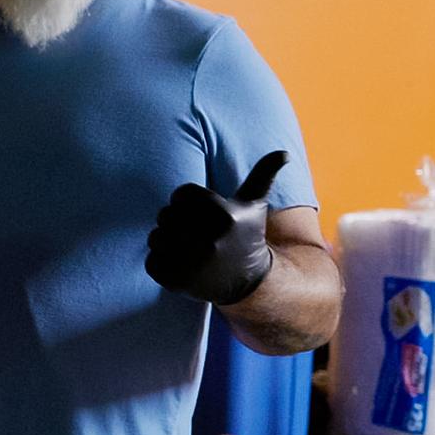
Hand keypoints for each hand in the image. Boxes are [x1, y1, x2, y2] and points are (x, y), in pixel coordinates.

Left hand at [145, 151, 287, 305]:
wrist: (246, 281)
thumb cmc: (245, 235)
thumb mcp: (254, 205)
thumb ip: (263, 174)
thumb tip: (284, 153)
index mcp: (224, 216)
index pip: (181, 194)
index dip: (190, 202)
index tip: (206, 216)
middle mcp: (209, 239)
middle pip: (165, 214)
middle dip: (177, 221)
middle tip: (198, 235)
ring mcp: (191, 263)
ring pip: (155, 237)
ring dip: (166, 242)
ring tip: (191, 250)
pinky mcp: (176, 280)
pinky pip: (151, 260)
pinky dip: (161, 263)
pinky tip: (184, 267)